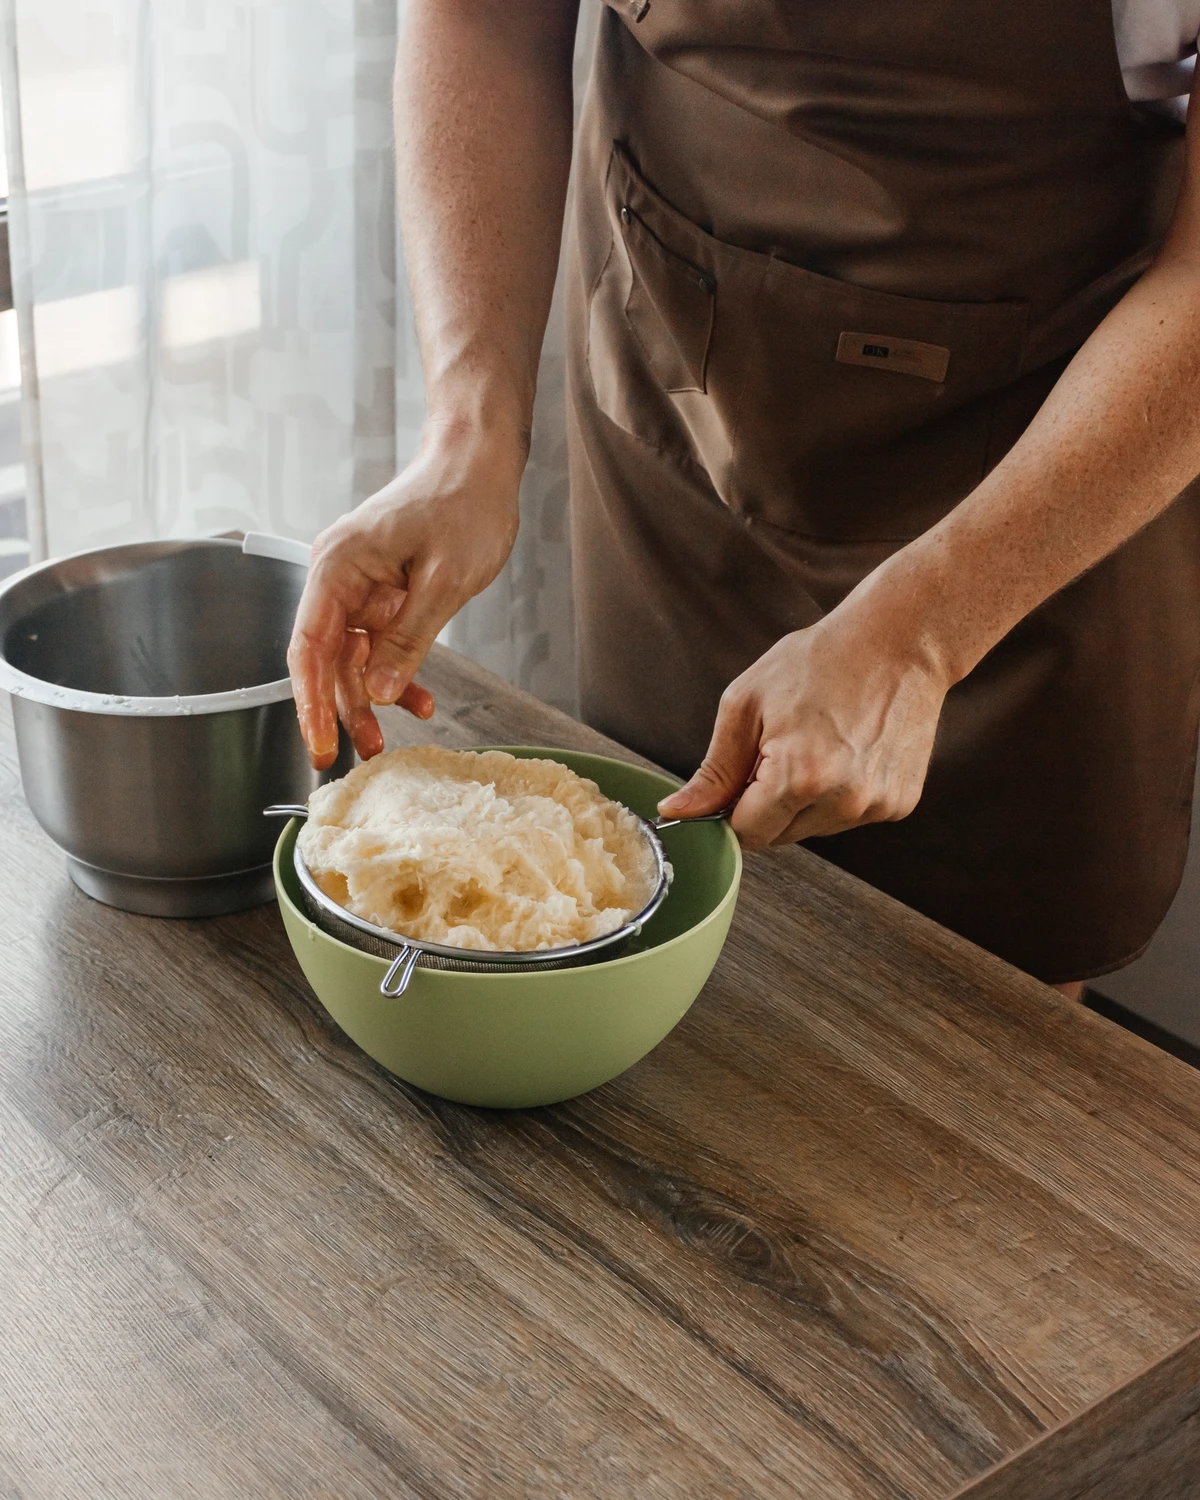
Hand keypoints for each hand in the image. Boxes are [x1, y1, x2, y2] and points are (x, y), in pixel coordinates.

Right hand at [288, 421, 522, 767]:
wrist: (479, 465)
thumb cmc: (463, 504)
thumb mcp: (443, 581)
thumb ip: (408, 639)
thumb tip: (376, 692)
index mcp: (338, 567)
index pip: (308, 645)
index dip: (310, 699)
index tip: (318, 741)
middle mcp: (338, 578)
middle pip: (327, 658)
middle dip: (342, 708)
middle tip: (359, 754)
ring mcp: (359, 587)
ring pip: (353, 657)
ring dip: (371, 698)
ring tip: (389, 740)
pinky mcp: (383, 594)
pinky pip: (379, 643)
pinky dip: (396, 672)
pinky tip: (419, 700)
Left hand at [656, 610, 950, 848]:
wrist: (900, 640)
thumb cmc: (819, 661)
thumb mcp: (747, 704)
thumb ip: (713, 770)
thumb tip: (676, 813)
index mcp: (799, 778)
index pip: (746, 834)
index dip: (733, 808)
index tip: (740, 775)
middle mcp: (842, 802)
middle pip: (779, 836)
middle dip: (766, 803)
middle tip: (781, 747)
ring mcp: (876, 806)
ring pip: (813, 828)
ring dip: (803, 800)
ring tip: (819, 743)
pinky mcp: (899, 803)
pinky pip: (848, 815)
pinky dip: (838, 794)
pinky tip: (847, 750)